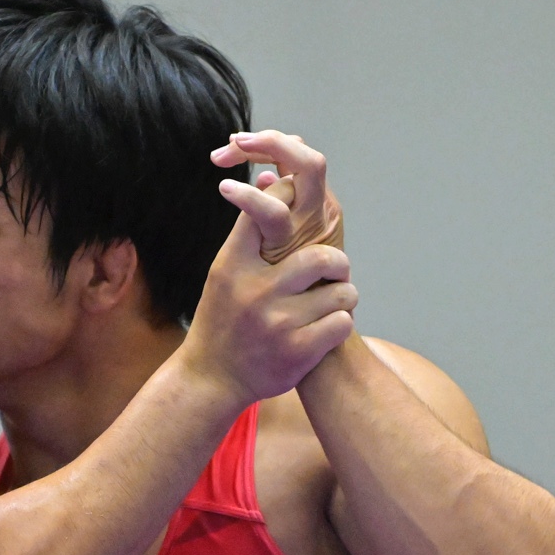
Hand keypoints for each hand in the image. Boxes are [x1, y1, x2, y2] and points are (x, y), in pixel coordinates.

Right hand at [177, 130, 356, 406]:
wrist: (211, 378)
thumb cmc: (224, 317)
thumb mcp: (226, 270)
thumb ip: (253, 229)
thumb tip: (274, 176)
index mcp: (234, 264)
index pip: (270, 210)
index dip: (296, 205)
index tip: (304, 213)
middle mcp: (255, 290)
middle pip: (322, 256)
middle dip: (337, 263)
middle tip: (335, 270)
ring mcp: (277, 322)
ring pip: (341, 293)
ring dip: (343, 297)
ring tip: (332, 302)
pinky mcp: (297, 351)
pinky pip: (341, 324)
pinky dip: (339, 324)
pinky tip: (326, 328)